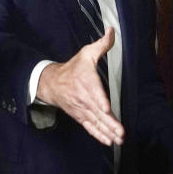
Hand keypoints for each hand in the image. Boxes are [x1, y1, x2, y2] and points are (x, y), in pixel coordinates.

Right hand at [37, 27, 124, 145]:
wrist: (51, 83)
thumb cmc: (73, 68)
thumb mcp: (86, 53)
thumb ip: (102, 44)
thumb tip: (112, 31)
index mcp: (87, 82)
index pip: (94, 93)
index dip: (100, 102)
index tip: (107, 110)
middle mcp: (84, 98)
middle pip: (98, 113)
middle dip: (110, 124)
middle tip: (121, 133)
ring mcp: (82, 109)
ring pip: (95, 123)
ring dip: (107, 132)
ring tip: (119, 140)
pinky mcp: (80, 116)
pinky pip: (90, 128)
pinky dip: (99, 135)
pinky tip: (109, 142)